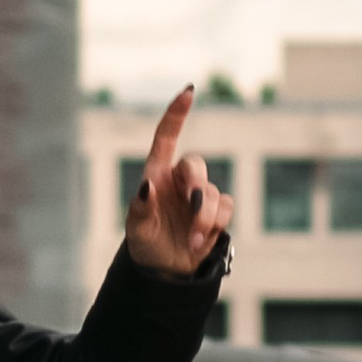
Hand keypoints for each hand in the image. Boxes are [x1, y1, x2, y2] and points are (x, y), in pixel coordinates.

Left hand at [124, 88, 232, 277]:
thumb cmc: (144, 243)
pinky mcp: (217, 213)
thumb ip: (141, 206)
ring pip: (214, 193)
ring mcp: (200, 195)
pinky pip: (226, 207)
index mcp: (157, 173)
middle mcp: (180, 180)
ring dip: (204, 217)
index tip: (188, 92)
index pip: (167, 137)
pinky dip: (214, 224)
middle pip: (196, 165)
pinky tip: (199, 240)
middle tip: (193, 206)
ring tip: (190, 239)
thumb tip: (148, 185)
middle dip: (196, 185)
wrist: (164, 269)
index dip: (177, 114)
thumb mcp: (136, 227)